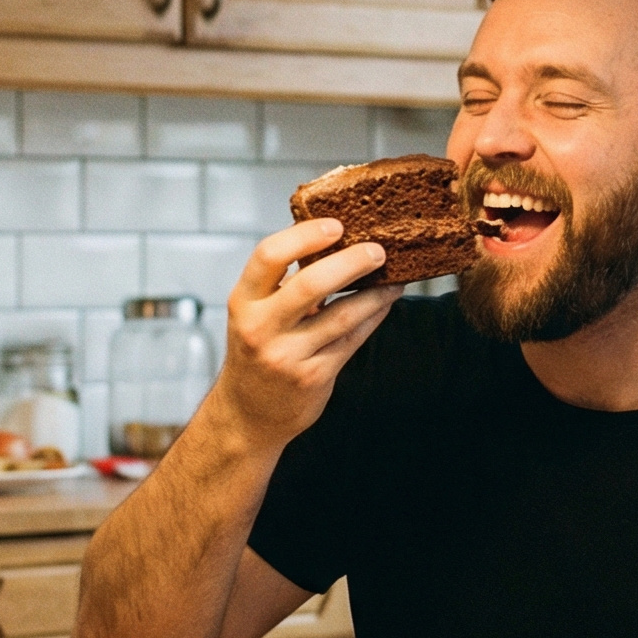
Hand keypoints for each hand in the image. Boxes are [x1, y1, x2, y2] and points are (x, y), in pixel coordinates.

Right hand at [208, 219, 400, 454]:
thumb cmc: (258, 349)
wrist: (249, 412)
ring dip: (375, 293)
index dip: (304, 235)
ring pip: (342, 315)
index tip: (336, 225)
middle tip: (378, 251)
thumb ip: (284, 283)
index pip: (268, 256)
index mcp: (243, 301)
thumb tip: (336, 240)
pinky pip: (352, 340)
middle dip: (351, 263)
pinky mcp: (313, 376)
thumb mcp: (256, 312)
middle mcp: (261, 328)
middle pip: (310, 284)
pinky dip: (372, 317)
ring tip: (393, 278)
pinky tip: (384, 304)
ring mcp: (287, 355)